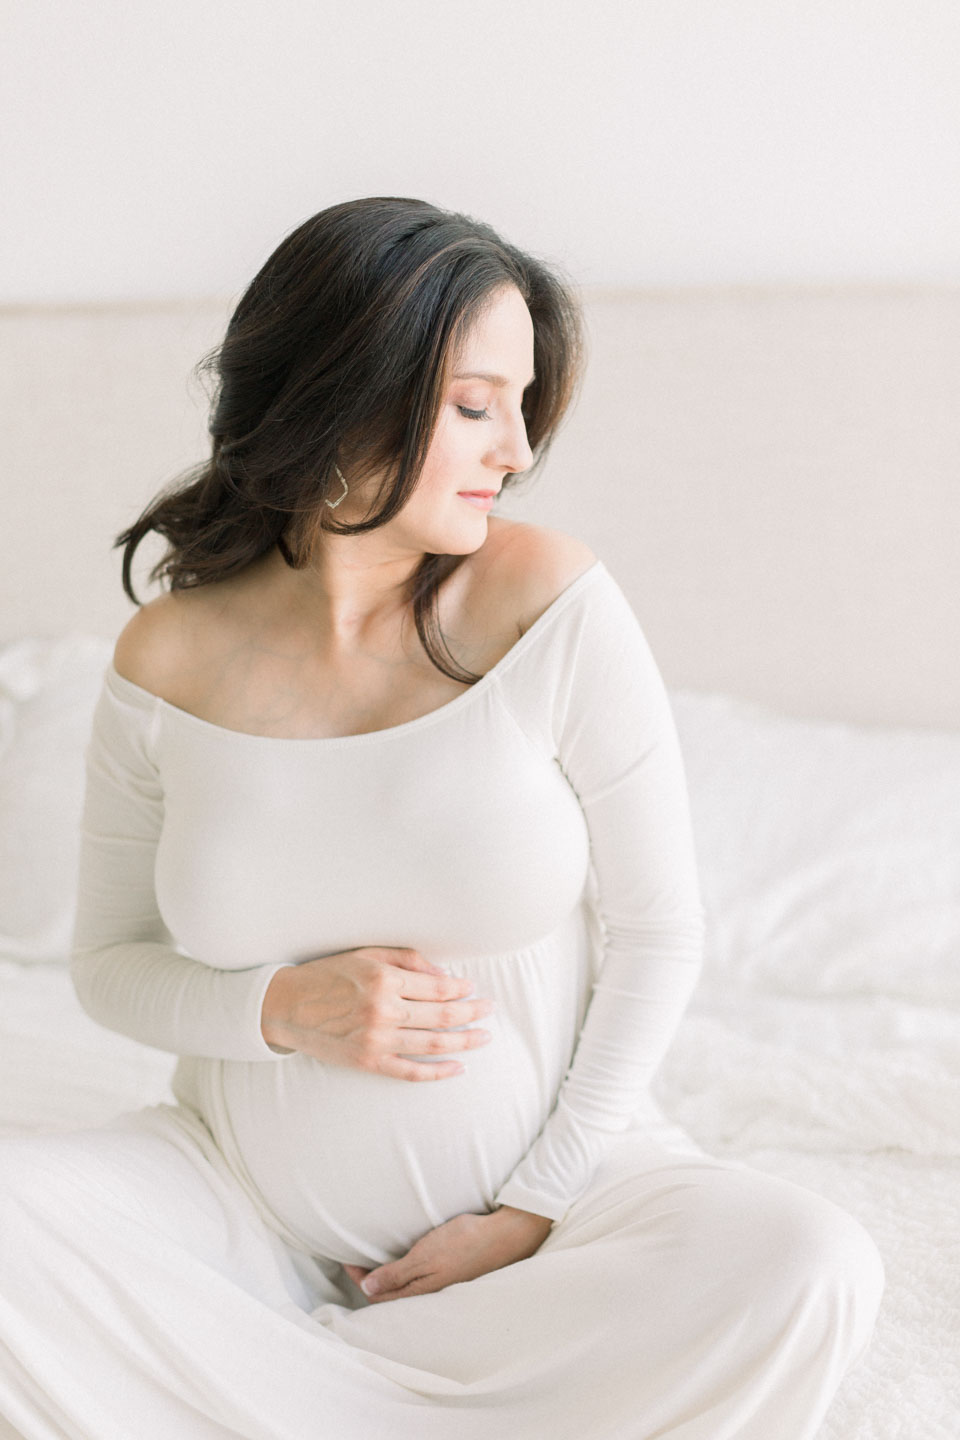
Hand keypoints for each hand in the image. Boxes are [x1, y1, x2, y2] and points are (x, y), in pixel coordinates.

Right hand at [260, 946, 494, 1080]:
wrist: (286, 1006)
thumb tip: (444, 975)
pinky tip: (458, 1068)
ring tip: (483, 1037)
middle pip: (442, 1015)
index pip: (437, 987)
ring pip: (433, 1044)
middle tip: (490, 1010)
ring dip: (464, 1041)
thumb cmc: (328, 975)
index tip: (473, 988)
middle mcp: (383, 1010)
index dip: (461, 989)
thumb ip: (407, 960)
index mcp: (383, 979)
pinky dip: (438, 1072)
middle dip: (472, 1013)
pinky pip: (410, 1072)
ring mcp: (376, 1040)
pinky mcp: (367, 1062)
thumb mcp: (366, 954)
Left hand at [341, 1206, 553, 1302]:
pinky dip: (404, 1271)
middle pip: (391, 1293)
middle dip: (371, 1279)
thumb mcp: (425, 1257)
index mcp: (420, 1293)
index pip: (379, 1293)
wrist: (505, 1236)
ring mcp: (441, 1283)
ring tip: (375, 1258)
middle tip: (356, 1259)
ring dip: (387, 1275)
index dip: (360, 1278)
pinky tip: (405, 1258)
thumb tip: (366, 1289)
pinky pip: (419, 1277)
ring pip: (405, 1286)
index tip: (347, 1259)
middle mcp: (429, 1293)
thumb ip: (396, 1274)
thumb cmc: (465, 1243)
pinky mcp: (451, 1273)